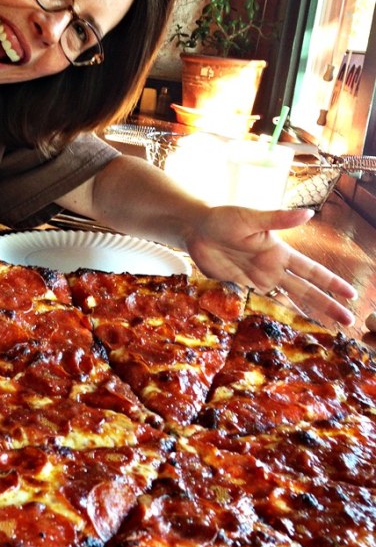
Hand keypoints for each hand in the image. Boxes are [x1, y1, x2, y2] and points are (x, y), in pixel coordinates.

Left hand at [185, 206, 356, 326]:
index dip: (331, 283)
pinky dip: (273, 319)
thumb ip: (278, 219)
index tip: (351, 295)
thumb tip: (309, 213)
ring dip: (304, 316)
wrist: (195, 230)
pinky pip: (260, 307)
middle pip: (305, 291)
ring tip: (324, 332)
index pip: (312, 271)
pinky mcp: (240, 290)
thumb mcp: (251, 219)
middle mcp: (273, 270)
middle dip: (327, 306)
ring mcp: (257, 282)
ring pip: (286, 302)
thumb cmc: (224, 219)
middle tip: (349, 322)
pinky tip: (284, 331)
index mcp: (280, 253)